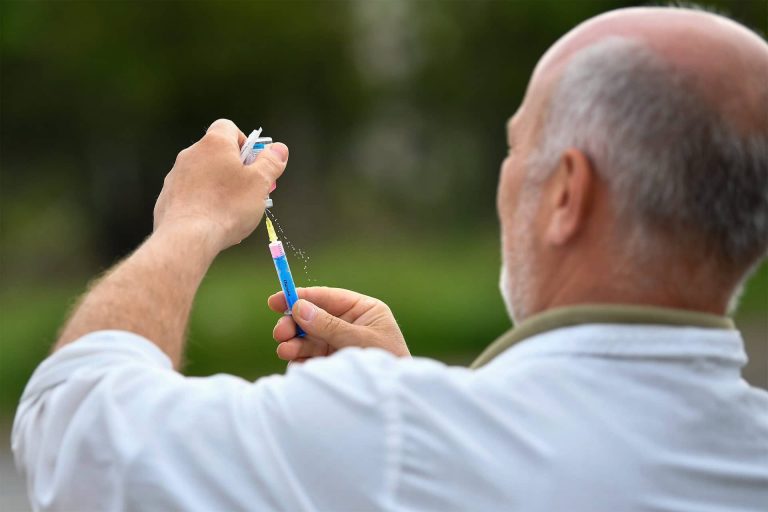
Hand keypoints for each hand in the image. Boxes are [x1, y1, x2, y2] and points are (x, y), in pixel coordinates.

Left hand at [153, 119, 287, 253]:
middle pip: (217, 153)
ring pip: (204, 176)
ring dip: (219, 188)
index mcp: (214, 143)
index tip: (254, 164)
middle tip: (250, 191)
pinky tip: (213, 222)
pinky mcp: (168, 197)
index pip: (229, 127)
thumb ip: (271, 162)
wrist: (187, 237)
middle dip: (235, 169)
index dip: (245, 143)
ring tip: (232, 212)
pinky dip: (203, 203)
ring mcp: (176, 176)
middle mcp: (190, 154)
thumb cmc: (227, 207)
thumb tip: (279, 149)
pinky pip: (191, 195)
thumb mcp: (260, 183)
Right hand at [268, 287, 409, 361]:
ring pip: (307, 339)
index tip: (275, 300)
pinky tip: (296, 365)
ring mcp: (339, 346)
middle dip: (294, 324)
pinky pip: (309, 359)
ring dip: (293, 344)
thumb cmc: (389, 364)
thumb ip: (329, 325)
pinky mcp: (332, 365)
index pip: (327, 298)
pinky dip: (299, 361)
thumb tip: (299, 307)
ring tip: (285, 350)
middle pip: (312, 318)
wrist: (398, 401)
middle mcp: (349, 325)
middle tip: (281, 333)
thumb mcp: (361, 340)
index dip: (300, 296)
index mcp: (363, 311)